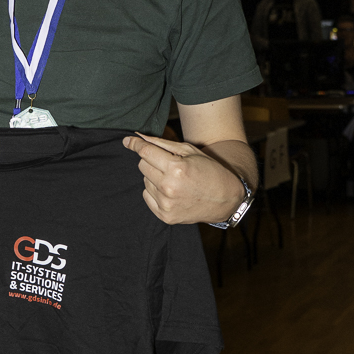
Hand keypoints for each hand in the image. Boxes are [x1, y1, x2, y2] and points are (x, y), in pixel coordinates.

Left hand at [123, 134, 246, 224]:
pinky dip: (155, 191)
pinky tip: (172, 191)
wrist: (226, 199)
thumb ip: (162, 143)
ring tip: (175, 179)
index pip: (145, 152)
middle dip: (151, 160)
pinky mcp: (165, 216)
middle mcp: (168, 187)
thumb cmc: (209, 171)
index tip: (127, 141)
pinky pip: (147, 196)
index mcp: (176, 168)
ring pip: (145, 181)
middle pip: (142, 165)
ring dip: (155, 177)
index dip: (135, 144)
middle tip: (168, 163)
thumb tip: (139, 137)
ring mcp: (166, 204)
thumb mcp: (189, 151)